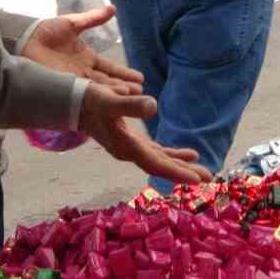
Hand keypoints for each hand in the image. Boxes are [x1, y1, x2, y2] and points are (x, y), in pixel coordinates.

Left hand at [22, 7, 143, 94]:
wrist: (22, 40)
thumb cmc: (45, 32)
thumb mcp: (72, 24)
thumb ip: (92, 18)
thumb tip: (113, 9)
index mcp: (87, 59)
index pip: (111, 69)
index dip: (125, 74)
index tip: (141, 79)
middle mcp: (83, 74)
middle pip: (108, 83)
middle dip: (125, 88)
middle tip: (142, 94)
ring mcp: (74, 82)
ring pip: (99, 90)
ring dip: (114, 95)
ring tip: (131, 98)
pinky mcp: (64, 87)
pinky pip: (84, 94)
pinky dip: (96, 96)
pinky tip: (110, 100)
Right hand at [78, 85, 211, 184]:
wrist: (70, 102)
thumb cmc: (88, 101)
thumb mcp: (108, 100)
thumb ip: (129, 105)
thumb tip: (153, 106)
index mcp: (125, 146)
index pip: (156, 163)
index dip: (177, 171)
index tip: (198, 180)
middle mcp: (128, 151)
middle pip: (160, 164)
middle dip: (183, 171)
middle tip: (209, 176)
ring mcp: (129, 146)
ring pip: (159, 159)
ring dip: (179, 164)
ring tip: (200, 167)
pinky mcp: (130, 139)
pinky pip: (155, 151)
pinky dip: (170, 153)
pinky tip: (184, 153)